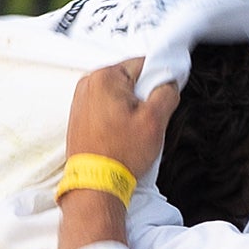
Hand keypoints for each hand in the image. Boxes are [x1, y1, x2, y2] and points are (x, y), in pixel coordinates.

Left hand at [63, 59, 177, 185]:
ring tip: (131, 133)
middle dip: (143, 98)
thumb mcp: (155, 120)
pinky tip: (121, 137)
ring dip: (130, 110)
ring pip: (119, 95)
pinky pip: (106, 108)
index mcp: (105, 77)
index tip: (161, 101)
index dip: (158, 82)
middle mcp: (88, 84)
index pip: (144, 64)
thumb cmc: (120, 155)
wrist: (96, 184)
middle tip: (145, 122)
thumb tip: (169, 81)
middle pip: (130, 80)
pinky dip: (117, 119)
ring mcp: (81, 100)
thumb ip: (167, 92)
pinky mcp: (79, 116)